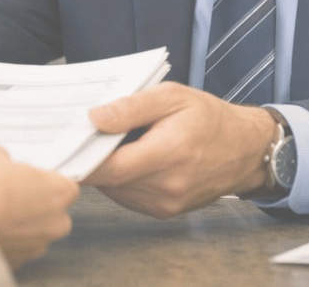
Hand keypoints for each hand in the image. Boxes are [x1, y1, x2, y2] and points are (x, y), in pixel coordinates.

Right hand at [0, 145, 78, 267]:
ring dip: (18, 224)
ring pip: (33, 232)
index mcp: (60, 192)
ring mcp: (38, 247)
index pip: (64, 185)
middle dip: (34, 204)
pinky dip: (5, 241)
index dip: (43, 181)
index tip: (25, 178)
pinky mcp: (19, 263)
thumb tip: (2, 164)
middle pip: (52, 211)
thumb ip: (5, 159)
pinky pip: (16, 248)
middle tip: (7, 195)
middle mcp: (57, 223)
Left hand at [83, 82, 276, 217]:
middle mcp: (168, 185)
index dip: (82, 160)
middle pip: (109, 181)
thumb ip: (131, 107)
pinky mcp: (165, 212)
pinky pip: (128, 197)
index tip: (63, 147)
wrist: (245, 150)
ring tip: (108, 146)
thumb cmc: (209, 118)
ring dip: (106, 171)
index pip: (110, 167)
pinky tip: (128, 161)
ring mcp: (166, 203)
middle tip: (78, 140)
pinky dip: (121, 181)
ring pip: (115, 191)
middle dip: (91, 161)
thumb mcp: (172, 97)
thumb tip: (94, 118)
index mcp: (170, 153)